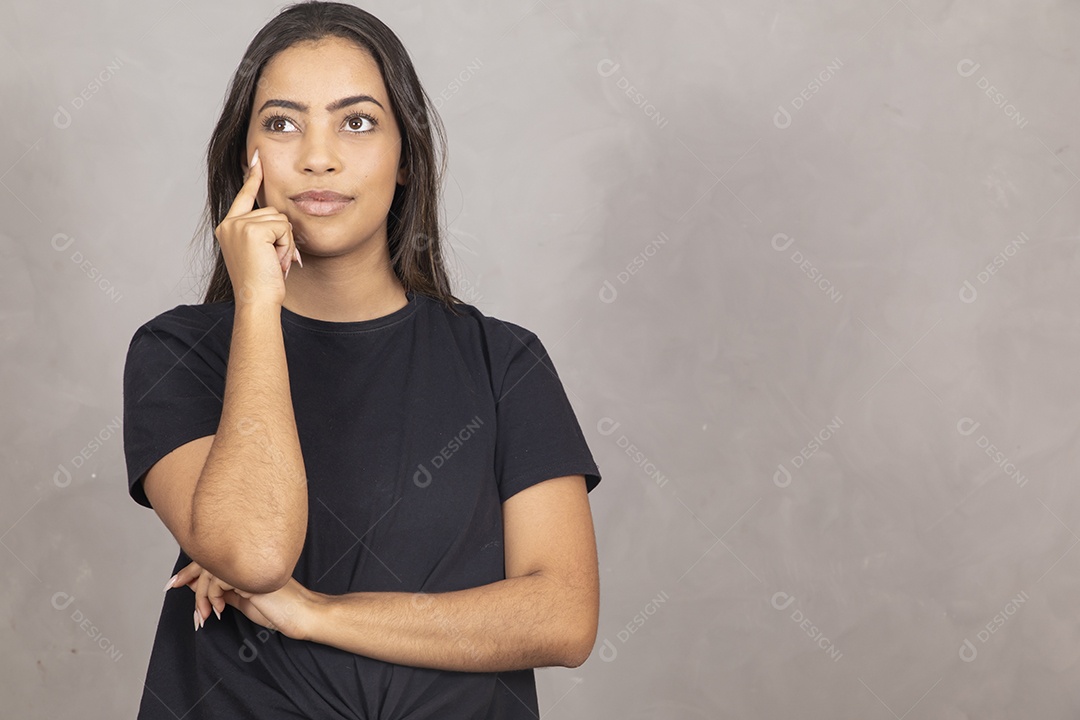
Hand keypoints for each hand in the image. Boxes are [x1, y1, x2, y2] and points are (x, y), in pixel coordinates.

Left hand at [167, 560, 319, 639]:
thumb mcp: (242, 601)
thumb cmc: (277, 609)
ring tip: (204, 616)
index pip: (215, 559)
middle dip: (187, 573)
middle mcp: (248, 559)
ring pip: (211, 571)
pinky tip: (220, 612)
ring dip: (201, 597)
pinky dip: (213, 598)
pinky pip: (219, 581)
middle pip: (209, 559)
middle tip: (170, 586)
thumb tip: (196, 585)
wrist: (301, 615)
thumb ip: (222, 591)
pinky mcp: (251, 574)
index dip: (193, 568)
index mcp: (246, 562)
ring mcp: (250, 565)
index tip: (176, 580)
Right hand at [214, 147, 301, 307]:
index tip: (256, 156)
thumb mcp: (261, 252)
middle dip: (282, 237)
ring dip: (284, 243)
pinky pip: (283, 227)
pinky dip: (285, 245)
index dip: (253, 177)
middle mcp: (229, 223)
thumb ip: (265, 232)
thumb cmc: (262, 283)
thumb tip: (283, 220)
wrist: (257, 300)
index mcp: (228, 227)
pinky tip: (275, 260)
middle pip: (272, 211)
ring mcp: (238, 225)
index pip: (244, 196)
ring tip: (273, 263)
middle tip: (274, 261)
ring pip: (280, 219)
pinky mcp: (251, 229)